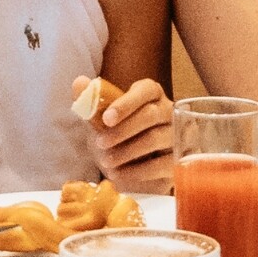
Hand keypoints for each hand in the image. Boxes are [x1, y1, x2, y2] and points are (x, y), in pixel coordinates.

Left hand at [76, 75, 173, 193]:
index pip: (145, 90)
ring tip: (106, 162)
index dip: (126, 103)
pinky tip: (119, 174)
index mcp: (151, 94)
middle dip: (122, 130)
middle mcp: (169, 111)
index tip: (106, 119)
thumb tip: (79, 82)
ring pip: (155, 139)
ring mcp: (177, 135)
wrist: (128, 166)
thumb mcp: (100, 121)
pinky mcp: (178, 160)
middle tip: (100, 143)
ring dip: (126, 152)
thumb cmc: (116, 136)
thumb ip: (91, 102)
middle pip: (150, 115)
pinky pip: (161, 164)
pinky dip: (137, 171)